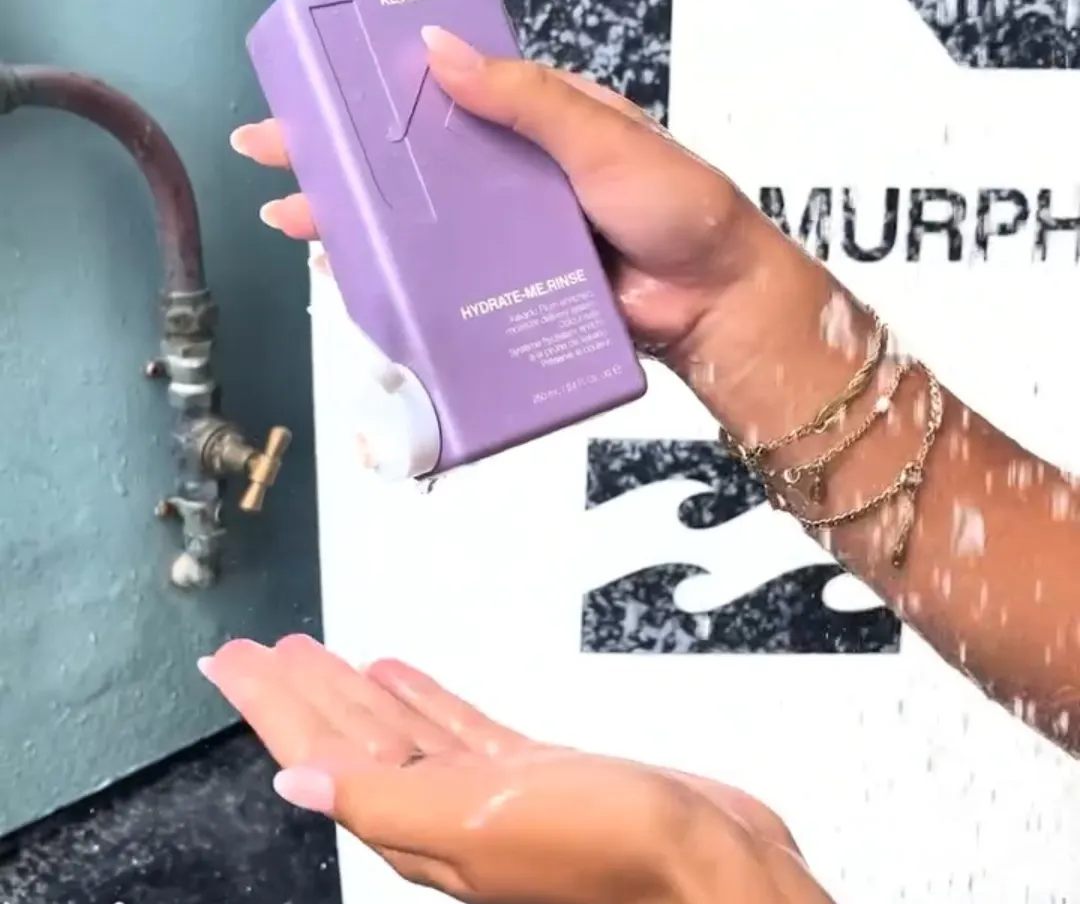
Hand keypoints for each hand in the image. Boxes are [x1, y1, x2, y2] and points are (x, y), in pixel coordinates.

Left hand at [199, 637, 831, 903]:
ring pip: (396, 728)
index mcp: (415, 822)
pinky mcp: (530, 771)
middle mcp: (439, 809)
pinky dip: (422, 697)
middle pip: (347, 737)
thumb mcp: (481, 821)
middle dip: (298, 691)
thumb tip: (291, 784)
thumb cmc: (607, 848)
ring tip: (312, 654)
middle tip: (254, 650)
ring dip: (352, 691)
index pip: (319, 752)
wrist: (708, 863)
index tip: (229, 664)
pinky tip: (400, 673)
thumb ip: (383, 800)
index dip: (270, 706)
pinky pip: (454, 726)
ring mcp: (484, 790)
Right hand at [230, 25, 769, 358]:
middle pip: (413, 164)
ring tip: (297, 221)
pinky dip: (399, 278)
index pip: (441, 95)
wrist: (713, 301)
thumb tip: (439, 49)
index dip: (376, 94)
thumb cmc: (676, 207)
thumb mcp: (601, 137)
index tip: (317, 93)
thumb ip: (526, 99)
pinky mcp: (510, 285)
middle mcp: (512, 175)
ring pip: (419, 224)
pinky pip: (446, 280)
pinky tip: (354, 277)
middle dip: (342, 163)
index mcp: (533, 122)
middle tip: (274, 158)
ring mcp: (508, 233)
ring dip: (358, 223)